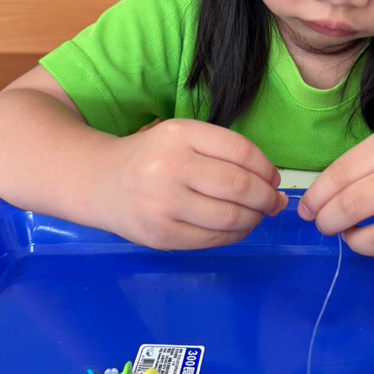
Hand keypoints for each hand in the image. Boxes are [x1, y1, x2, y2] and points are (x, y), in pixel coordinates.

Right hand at [97, 118, 287, 250]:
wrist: (100, 182)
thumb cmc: (151, 158)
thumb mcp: (181, 138)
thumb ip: (223, 152)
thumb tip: (272, 182)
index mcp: (179, 135)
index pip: (240, 151)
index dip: (266, 168)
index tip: (274, 178)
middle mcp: (170, 166)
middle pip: (239, 185)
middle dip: (266, 197)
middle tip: (274, 202)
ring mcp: (164, 204)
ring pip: (230, 216)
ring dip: (254, 218)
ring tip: (257, 216)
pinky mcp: (161, 236)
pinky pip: (213, 239)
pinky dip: (235, 235)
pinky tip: (238, 228)